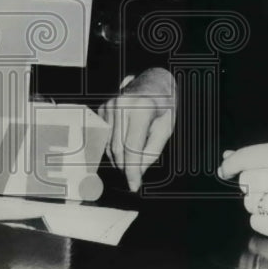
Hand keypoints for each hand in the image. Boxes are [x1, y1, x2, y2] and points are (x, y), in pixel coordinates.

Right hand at [98, 67, 175, 190]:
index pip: (132, 148)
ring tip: (132, 160)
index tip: (134, 185)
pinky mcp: (102, 108)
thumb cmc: (163, 106)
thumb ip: (152, 151)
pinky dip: (113, 148)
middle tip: (134, 178)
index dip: (132, 170)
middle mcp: (121, 105)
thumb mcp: (166, 128)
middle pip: (118, 149)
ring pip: (109, 145)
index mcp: (141, 109)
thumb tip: (137, 171)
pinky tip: (124, 148)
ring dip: (119, 159)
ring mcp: (109, 105)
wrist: (152, 83)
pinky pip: (104, 137)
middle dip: (125, 168)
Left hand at [218, 139, 267, 238]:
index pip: (247, 158)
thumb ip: (264, 155)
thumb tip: (229, 158)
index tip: (224, 170)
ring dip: (259, 202)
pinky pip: (258, 223)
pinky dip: (263, 220)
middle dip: (253, 184)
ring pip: (251, 203)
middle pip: (247, 182)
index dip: (231, 164)